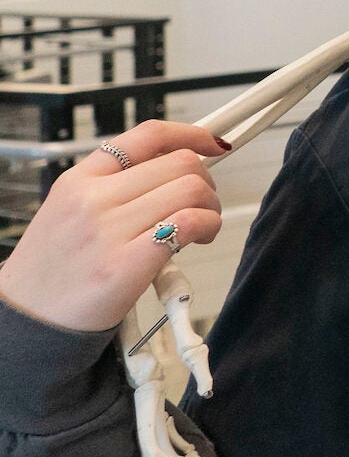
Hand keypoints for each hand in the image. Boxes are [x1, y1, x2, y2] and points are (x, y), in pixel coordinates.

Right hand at [0, 121, 227, 332]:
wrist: (27, 321)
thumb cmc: (55, 271)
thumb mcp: (68, 212)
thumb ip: (114, 189)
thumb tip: (174, 172)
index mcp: (78, 180)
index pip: (146, 136)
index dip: (190, 134)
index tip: (212, 144)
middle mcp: (92, 199)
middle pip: (181, 164)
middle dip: (206, 182)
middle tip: (202, 206)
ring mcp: (107, 231)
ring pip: (192, 190)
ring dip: (211, 207)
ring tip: (200, 228)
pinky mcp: (125, 264)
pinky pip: (188, 223)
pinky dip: (209, 225)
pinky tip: (200, 239)